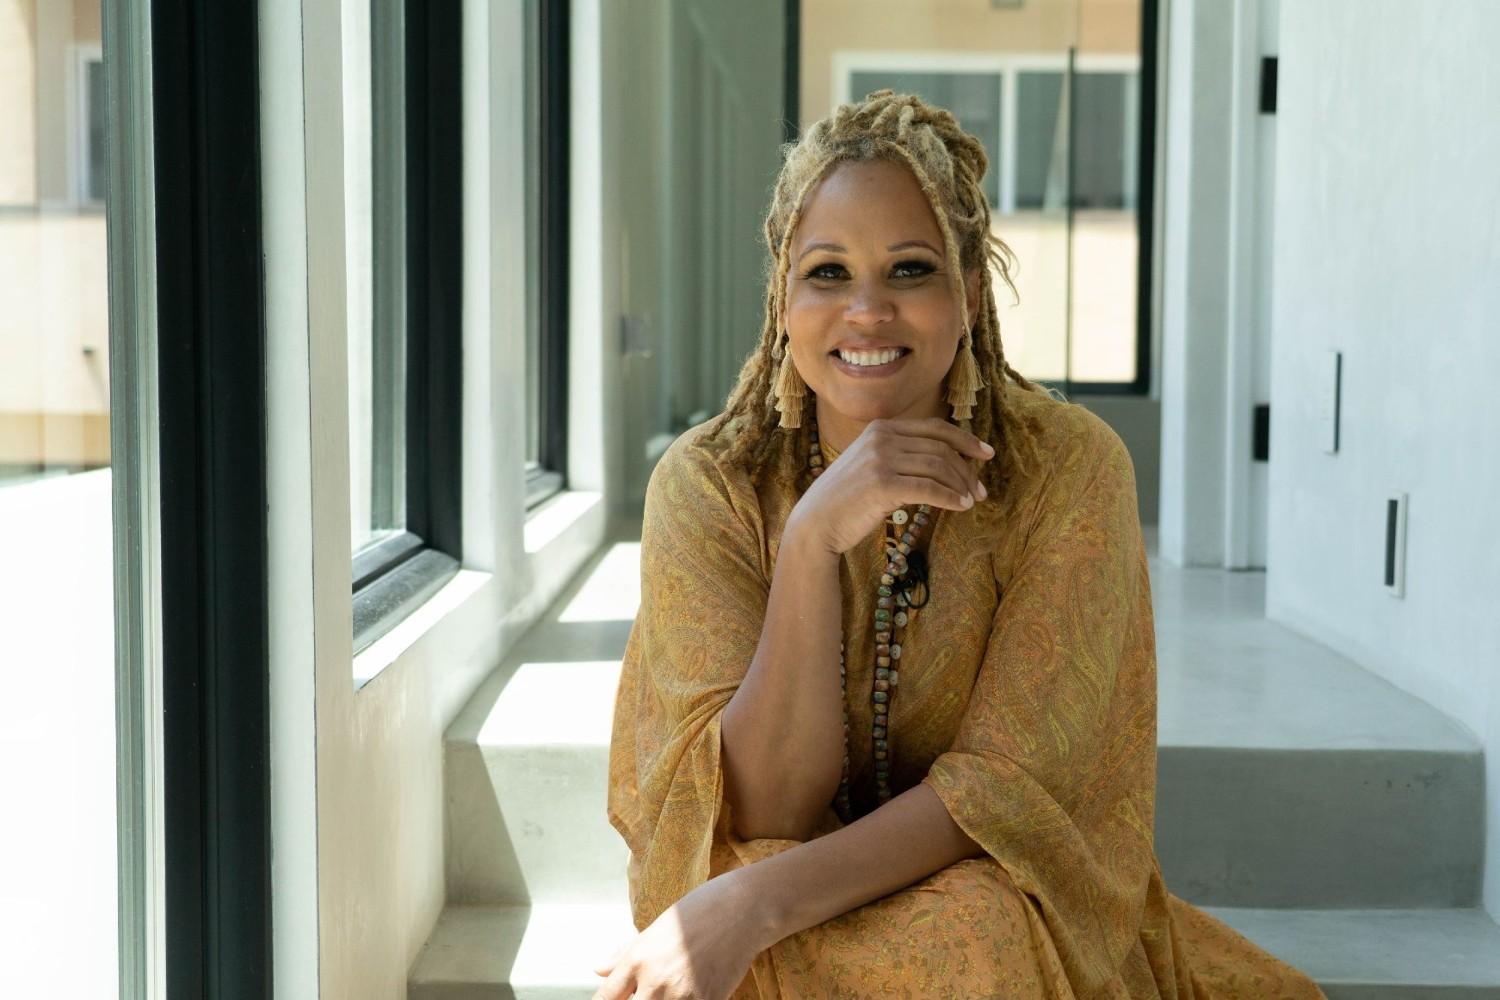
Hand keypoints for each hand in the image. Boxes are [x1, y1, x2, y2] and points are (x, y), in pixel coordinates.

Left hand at [591, 872, 767, 999]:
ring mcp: (682, 995)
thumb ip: (625, 954)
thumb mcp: (655, 928)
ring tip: (670, 990)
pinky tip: (691, 992)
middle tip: (646, 992)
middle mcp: (655, 980)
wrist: (741, 909)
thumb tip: (598, 969)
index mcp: (637, 959)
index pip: (606, 998)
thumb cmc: (698, 912)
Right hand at [791, 416, 994, 556]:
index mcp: (881, 428)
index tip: (986, 454)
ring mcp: (880, 459)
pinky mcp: (881, 483)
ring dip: (961, 486)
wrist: (816, 522)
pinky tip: (960, 507)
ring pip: (938, 467)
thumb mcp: (872, 466)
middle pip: (940, 448)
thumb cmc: (847, 500)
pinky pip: (928, 488)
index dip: (965, 439)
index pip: (934, 427)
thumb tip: (948, 464)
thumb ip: (902, 457)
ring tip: (972, 501)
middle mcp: (881, 438)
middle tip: (981, 491)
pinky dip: (950, 498)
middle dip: (966, 470)